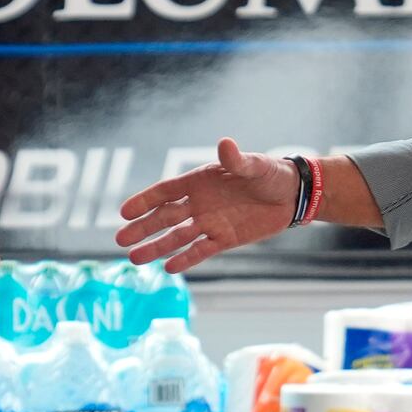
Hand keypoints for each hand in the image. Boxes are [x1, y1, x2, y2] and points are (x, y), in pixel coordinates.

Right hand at [114, 137, 297, 272]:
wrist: (292, 196)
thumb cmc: (270, 174)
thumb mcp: (255, 166)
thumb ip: (237, 160)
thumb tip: (224, 144)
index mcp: (200, 181)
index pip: (166, 192)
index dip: (145, 201)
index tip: (124, 212)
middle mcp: (199, 203)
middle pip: (165, 217)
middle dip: (143, 228)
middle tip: (120, 240)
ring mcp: (210, 222)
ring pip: (178, 237)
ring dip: (157, 247)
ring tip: (135, 259)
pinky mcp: (224, 239)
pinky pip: (201, 251)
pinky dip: (186, 259)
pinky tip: (168, 268)